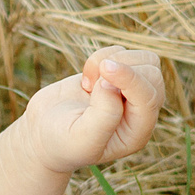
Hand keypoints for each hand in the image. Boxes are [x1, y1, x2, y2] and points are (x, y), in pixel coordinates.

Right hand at [11, 48, 163, 173]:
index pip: (149, 97)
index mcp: (137, 132)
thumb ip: (104, 116)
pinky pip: (121, 52)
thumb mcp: (81, 139)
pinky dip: (101, 57)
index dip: (129, 78)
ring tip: (89, 82)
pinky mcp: (116, 76)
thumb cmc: (61, 142)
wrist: (43, 133)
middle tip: (91, 84)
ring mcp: (130, 92)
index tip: (102, 72)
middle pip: (152, 73)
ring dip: (113, 60)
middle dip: (121, 68)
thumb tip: (112, 83)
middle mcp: (140, 111)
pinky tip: (87, 80)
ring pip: (143, 58)